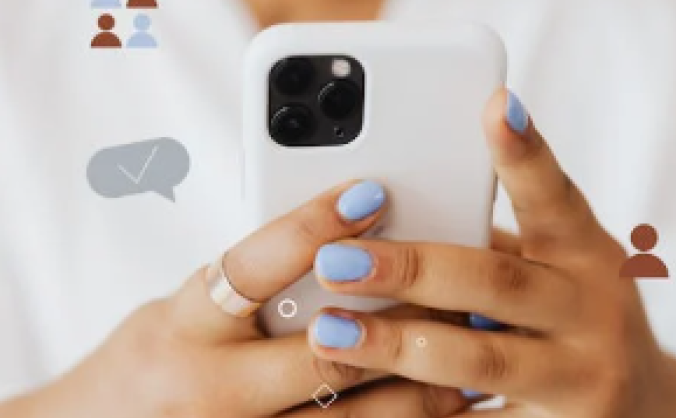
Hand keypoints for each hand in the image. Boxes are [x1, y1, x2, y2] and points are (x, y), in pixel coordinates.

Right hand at [0, 181, 456, 417]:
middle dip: (397, 326)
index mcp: (184, 326)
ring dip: (415, 388)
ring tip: (464, 358)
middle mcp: (209, 389)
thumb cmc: (149, 361)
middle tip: (454, 296)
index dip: (314, 227)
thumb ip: (248, 286)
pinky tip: (432, 404)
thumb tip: (334, 239)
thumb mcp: (183, 309)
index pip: (253, 268)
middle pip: (323, 354)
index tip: (369, 193)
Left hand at [305, 90, 675, 417]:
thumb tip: (394, 220)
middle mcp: (591, 310)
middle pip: (496, 281)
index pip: (554, 196)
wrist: (643, 404)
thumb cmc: (575, 315)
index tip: (496, 105)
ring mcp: (579, 376)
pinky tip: (368, 400)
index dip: (525, 153)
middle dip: (409, 269)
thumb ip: (492, 245)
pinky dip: (421, 410)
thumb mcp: (555, 267)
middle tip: (335, 260)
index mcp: (587, 254)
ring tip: (331, 332)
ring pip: (480, 361)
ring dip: (399, 345)